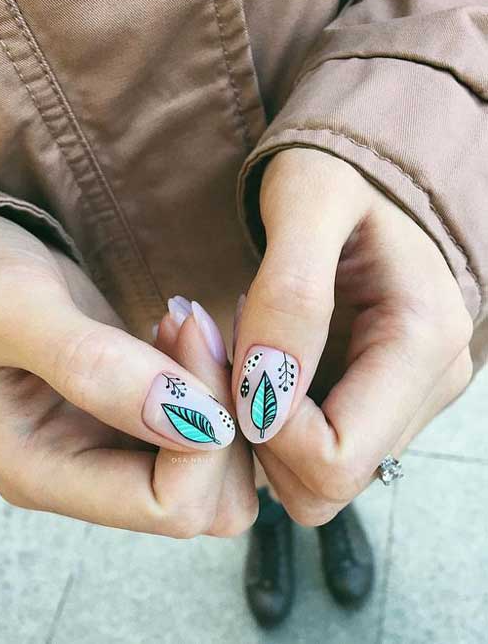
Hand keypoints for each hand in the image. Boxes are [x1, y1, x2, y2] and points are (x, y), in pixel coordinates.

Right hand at [0, 211, 253, 536]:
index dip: (205, 434)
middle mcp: (85, 476)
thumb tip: (197, 424)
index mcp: (44, 474)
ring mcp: (112, 448)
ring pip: (218, 468)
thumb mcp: (16, 311)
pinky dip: (215, 383)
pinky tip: (185, 331)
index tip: (193, 338)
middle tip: (197, 331)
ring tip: (188, 326)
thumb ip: (95, 368)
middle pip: (207, 502)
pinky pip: (207, 426)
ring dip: (224, 400)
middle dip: (225, 420)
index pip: (169, 506)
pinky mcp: (134, 417)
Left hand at [233, 148, 472, 524]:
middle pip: (326, 483)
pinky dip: (274, 424)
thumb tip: (266, 396)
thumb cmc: (336, 176)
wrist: (361, 179)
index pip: (337, 459)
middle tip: (232, 359)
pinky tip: (261, 368)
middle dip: (261, 437)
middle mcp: (427, 384)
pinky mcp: (379, 397)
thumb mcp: (309, 203)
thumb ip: (292, 296)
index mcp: (423, 341)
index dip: (266, 431)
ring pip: (316, 476)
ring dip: (263, 433)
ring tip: (245, 357)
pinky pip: (315, 448)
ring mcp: (404, 397)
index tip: (233, 360)